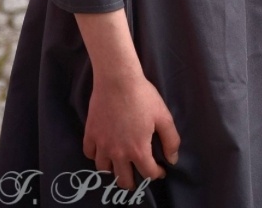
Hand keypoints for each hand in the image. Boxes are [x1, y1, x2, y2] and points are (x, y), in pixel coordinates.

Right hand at [83, 70, 180, 189]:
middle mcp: (118, 153)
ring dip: (113, 171)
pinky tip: (103, 151)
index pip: (147, 174)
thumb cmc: (143, 96)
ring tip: (119, 166)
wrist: (118, 79)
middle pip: (123, 180)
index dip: (156, 174)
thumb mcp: (163, 116)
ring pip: (104, 170)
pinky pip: (90, 154)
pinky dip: (96, 156)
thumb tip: (172, 160)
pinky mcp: (90, 134)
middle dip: (133, 183)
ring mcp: (102, 145)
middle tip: (138, 177)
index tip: (160, 171)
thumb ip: (171, 140)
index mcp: (138, 150)